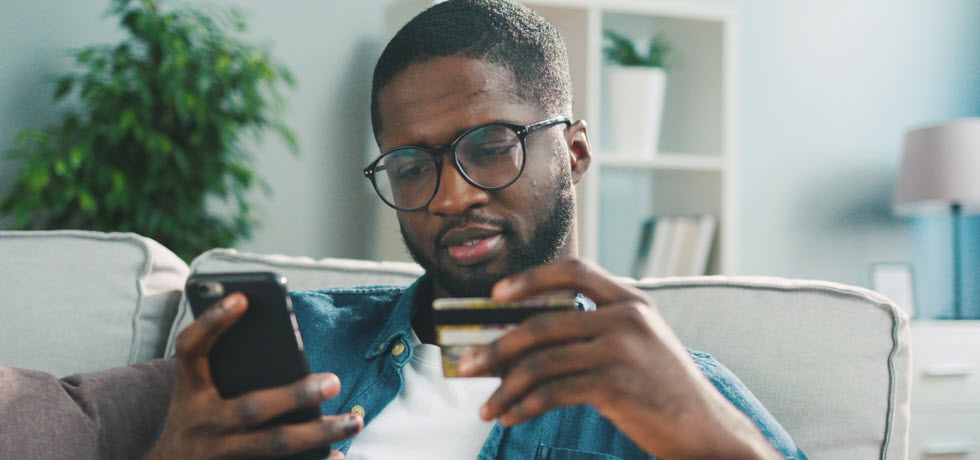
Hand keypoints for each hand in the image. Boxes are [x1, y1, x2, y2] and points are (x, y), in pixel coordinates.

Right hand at [144, 293, 361, 459]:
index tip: (243, 297)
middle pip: (251, 407)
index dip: (212, 323)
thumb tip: (286, 342)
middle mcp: (200, 421)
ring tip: (354, 421)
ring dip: (318, 433)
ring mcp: (217, 453)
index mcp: (189, 390)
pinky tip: (338, 453)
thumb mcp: (196, 390)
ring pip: (273, 444)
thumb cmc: (195, 418)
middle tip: (334, 381)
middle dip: (295, 395)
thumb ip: (225, 363)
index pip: (190, 349)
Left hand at [455, 259, 779, 459]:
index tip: (497, 294)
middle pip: (542, 323)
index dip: (531, 278)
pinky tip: (508, 418)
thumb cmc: (663, 389)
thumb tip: (522, 339)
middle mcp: (627, 319)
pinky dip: (522, 407)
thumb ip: (596, 329)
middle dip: (496, 346)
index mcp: (632, 301)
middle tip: (466, 365)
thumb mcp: (640, 343)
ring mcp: (622, 351)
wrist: (705, 430)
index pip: (575, 269)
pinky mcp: (615, 386)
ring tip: (485, 406)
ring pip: (541, 362)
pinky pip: (552, 392)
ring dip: (504, 387)